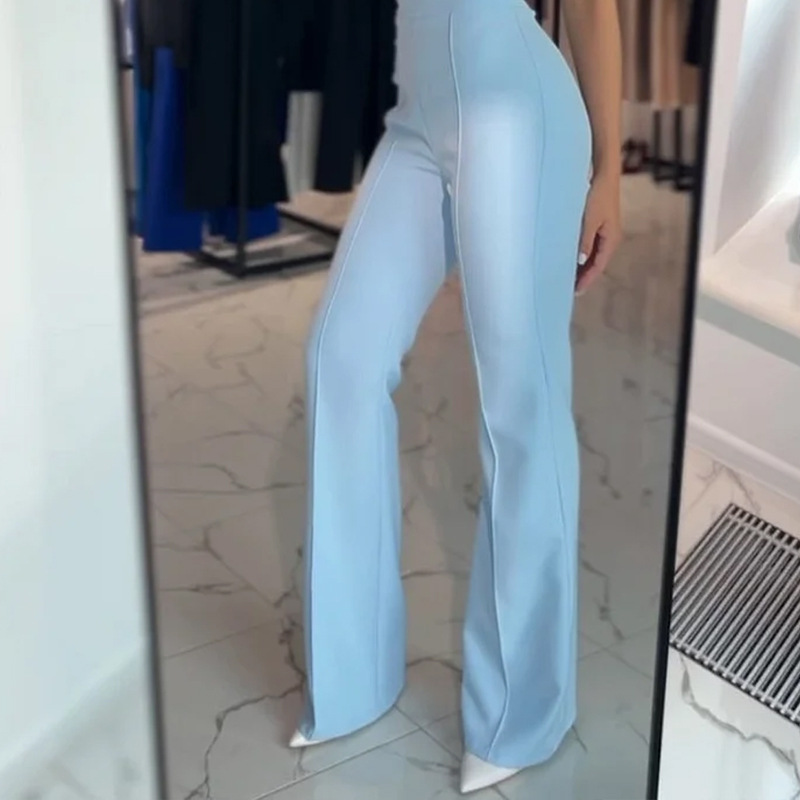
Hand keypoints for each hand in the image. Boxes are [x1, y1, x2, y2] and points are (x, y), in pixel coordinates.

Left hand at [576, 173, 621, 294]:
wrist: (604, 174)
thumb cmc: (598, 195)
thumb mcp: (589, 220)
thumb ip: (584, 242)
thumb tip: (581, 262)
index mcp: (611, 239)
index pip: (598, 266)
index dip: (587, 280)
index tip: (575, 292)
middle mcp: (610, 238)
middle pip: (596, 264)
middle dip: (584, 276)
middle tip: (569, 289)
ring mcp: (605, 232)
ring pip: (593, 256)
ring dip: (583, 267)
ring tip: (568, 278)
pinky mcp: (599, 226)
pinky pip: (591, 246)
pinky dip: (582, 255)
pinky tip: (572, 260)